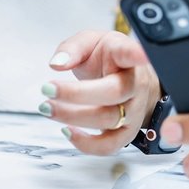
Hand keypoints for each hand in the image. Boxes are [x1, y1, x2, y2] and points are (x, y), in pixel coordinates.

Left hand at [43, 30, 161, 154]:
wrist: (130, 80)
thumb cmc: (109, 60)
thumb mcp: (90, 43)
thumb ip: (73, 48)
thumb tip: (57, 63)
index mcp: (126, 55)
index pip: (131, 53)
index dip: (137, 55)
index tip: (140, 55)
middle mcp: (136, 83)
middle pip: (114, 92)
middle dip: (76, 94)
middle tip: (48, 89)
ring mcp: (134, 109)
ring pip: (108, 119)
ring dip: (72, 116)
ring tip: (49, 108)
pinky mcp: (127, 131)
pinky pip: (110, 145)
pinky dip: (86, 144)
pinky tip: (68, 131)